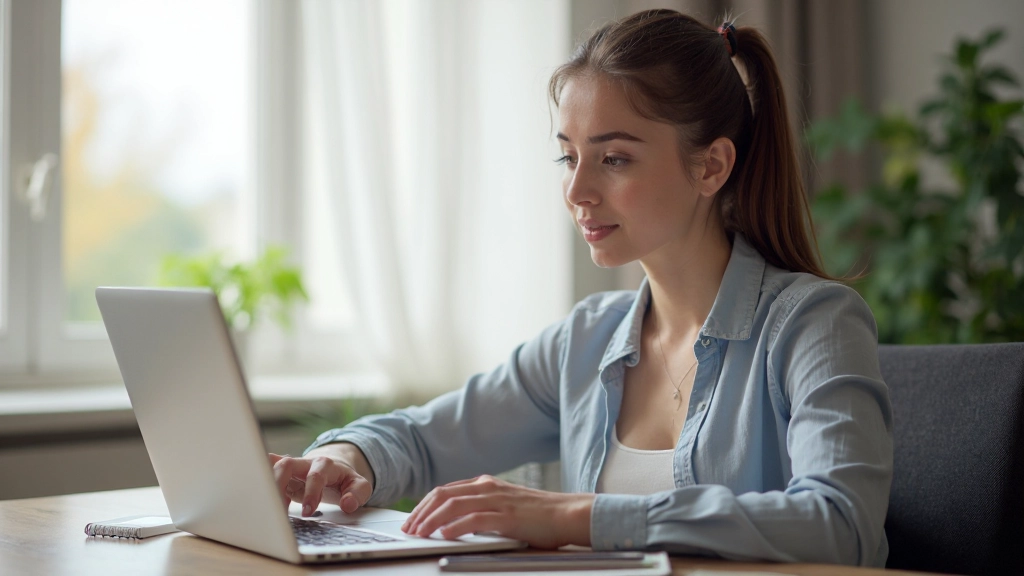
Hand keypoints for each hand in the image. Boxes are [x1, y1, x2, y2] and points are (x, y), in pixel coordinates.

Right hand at [268, 448, 372, 516]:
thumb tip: (347, 504)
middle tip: (280, 510)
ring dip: (268, 483)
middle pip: (288, 464)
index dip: (311, 493)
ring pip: (275, 466)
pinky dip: (258, 469)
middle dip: (281, 484)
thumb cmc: (344, 480)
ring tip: (268, 506)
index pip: (316, 475)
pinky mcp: (283, 472)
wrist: (335, 467)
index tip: (307, 512)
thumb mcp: (359, 486)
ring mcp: (293, 467)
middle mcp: (306, 463)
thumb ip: (357, 494)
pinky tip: (249, 479)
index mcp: (326, 465)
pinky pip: (268, 465)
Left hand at [400, 475, 593, 548]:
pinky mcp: (508, 516)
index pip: (445, 491)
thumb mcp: (504, 507)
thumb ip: (482, 510)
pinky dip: (455, 526)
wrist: (569, 514)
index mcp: (485, 484)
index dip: (424, 506)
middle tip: (408, 529)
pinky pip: (475, 519)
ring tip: (419, 534)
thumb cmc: (538, 516)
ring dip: (431, 520)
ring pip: (453, 505)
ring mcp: (497, 500)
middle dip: (421, 513)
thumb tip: (454, 524)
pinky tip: (444, 536)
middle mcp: (488, 488)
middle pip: (443, 495)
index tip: (412, 521)